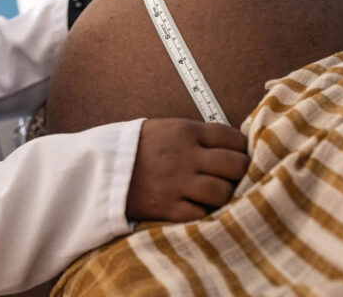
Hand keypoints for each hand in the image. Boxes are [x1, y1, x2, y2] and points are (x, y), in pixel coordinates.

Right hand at [125, 118, 248, 222]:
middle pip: (235, 165)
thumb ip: (197, 136)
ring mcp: (177, 183)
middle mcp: (185, 156)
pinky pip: (201, 213)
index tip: (240, 155)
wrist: (100, 167)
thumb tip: (231, 147)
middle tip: (234, 177)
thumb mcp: (166, 128)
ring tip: (216, 194)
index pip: (232, 137)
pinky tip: (197, 206)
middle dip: (241, 172)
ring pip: (223, 192)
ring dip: (224, 195)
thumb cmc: (136, 147)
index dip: (242, 148)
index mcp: (185, 131)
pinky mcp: (168, 206)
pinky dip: (203, 212)